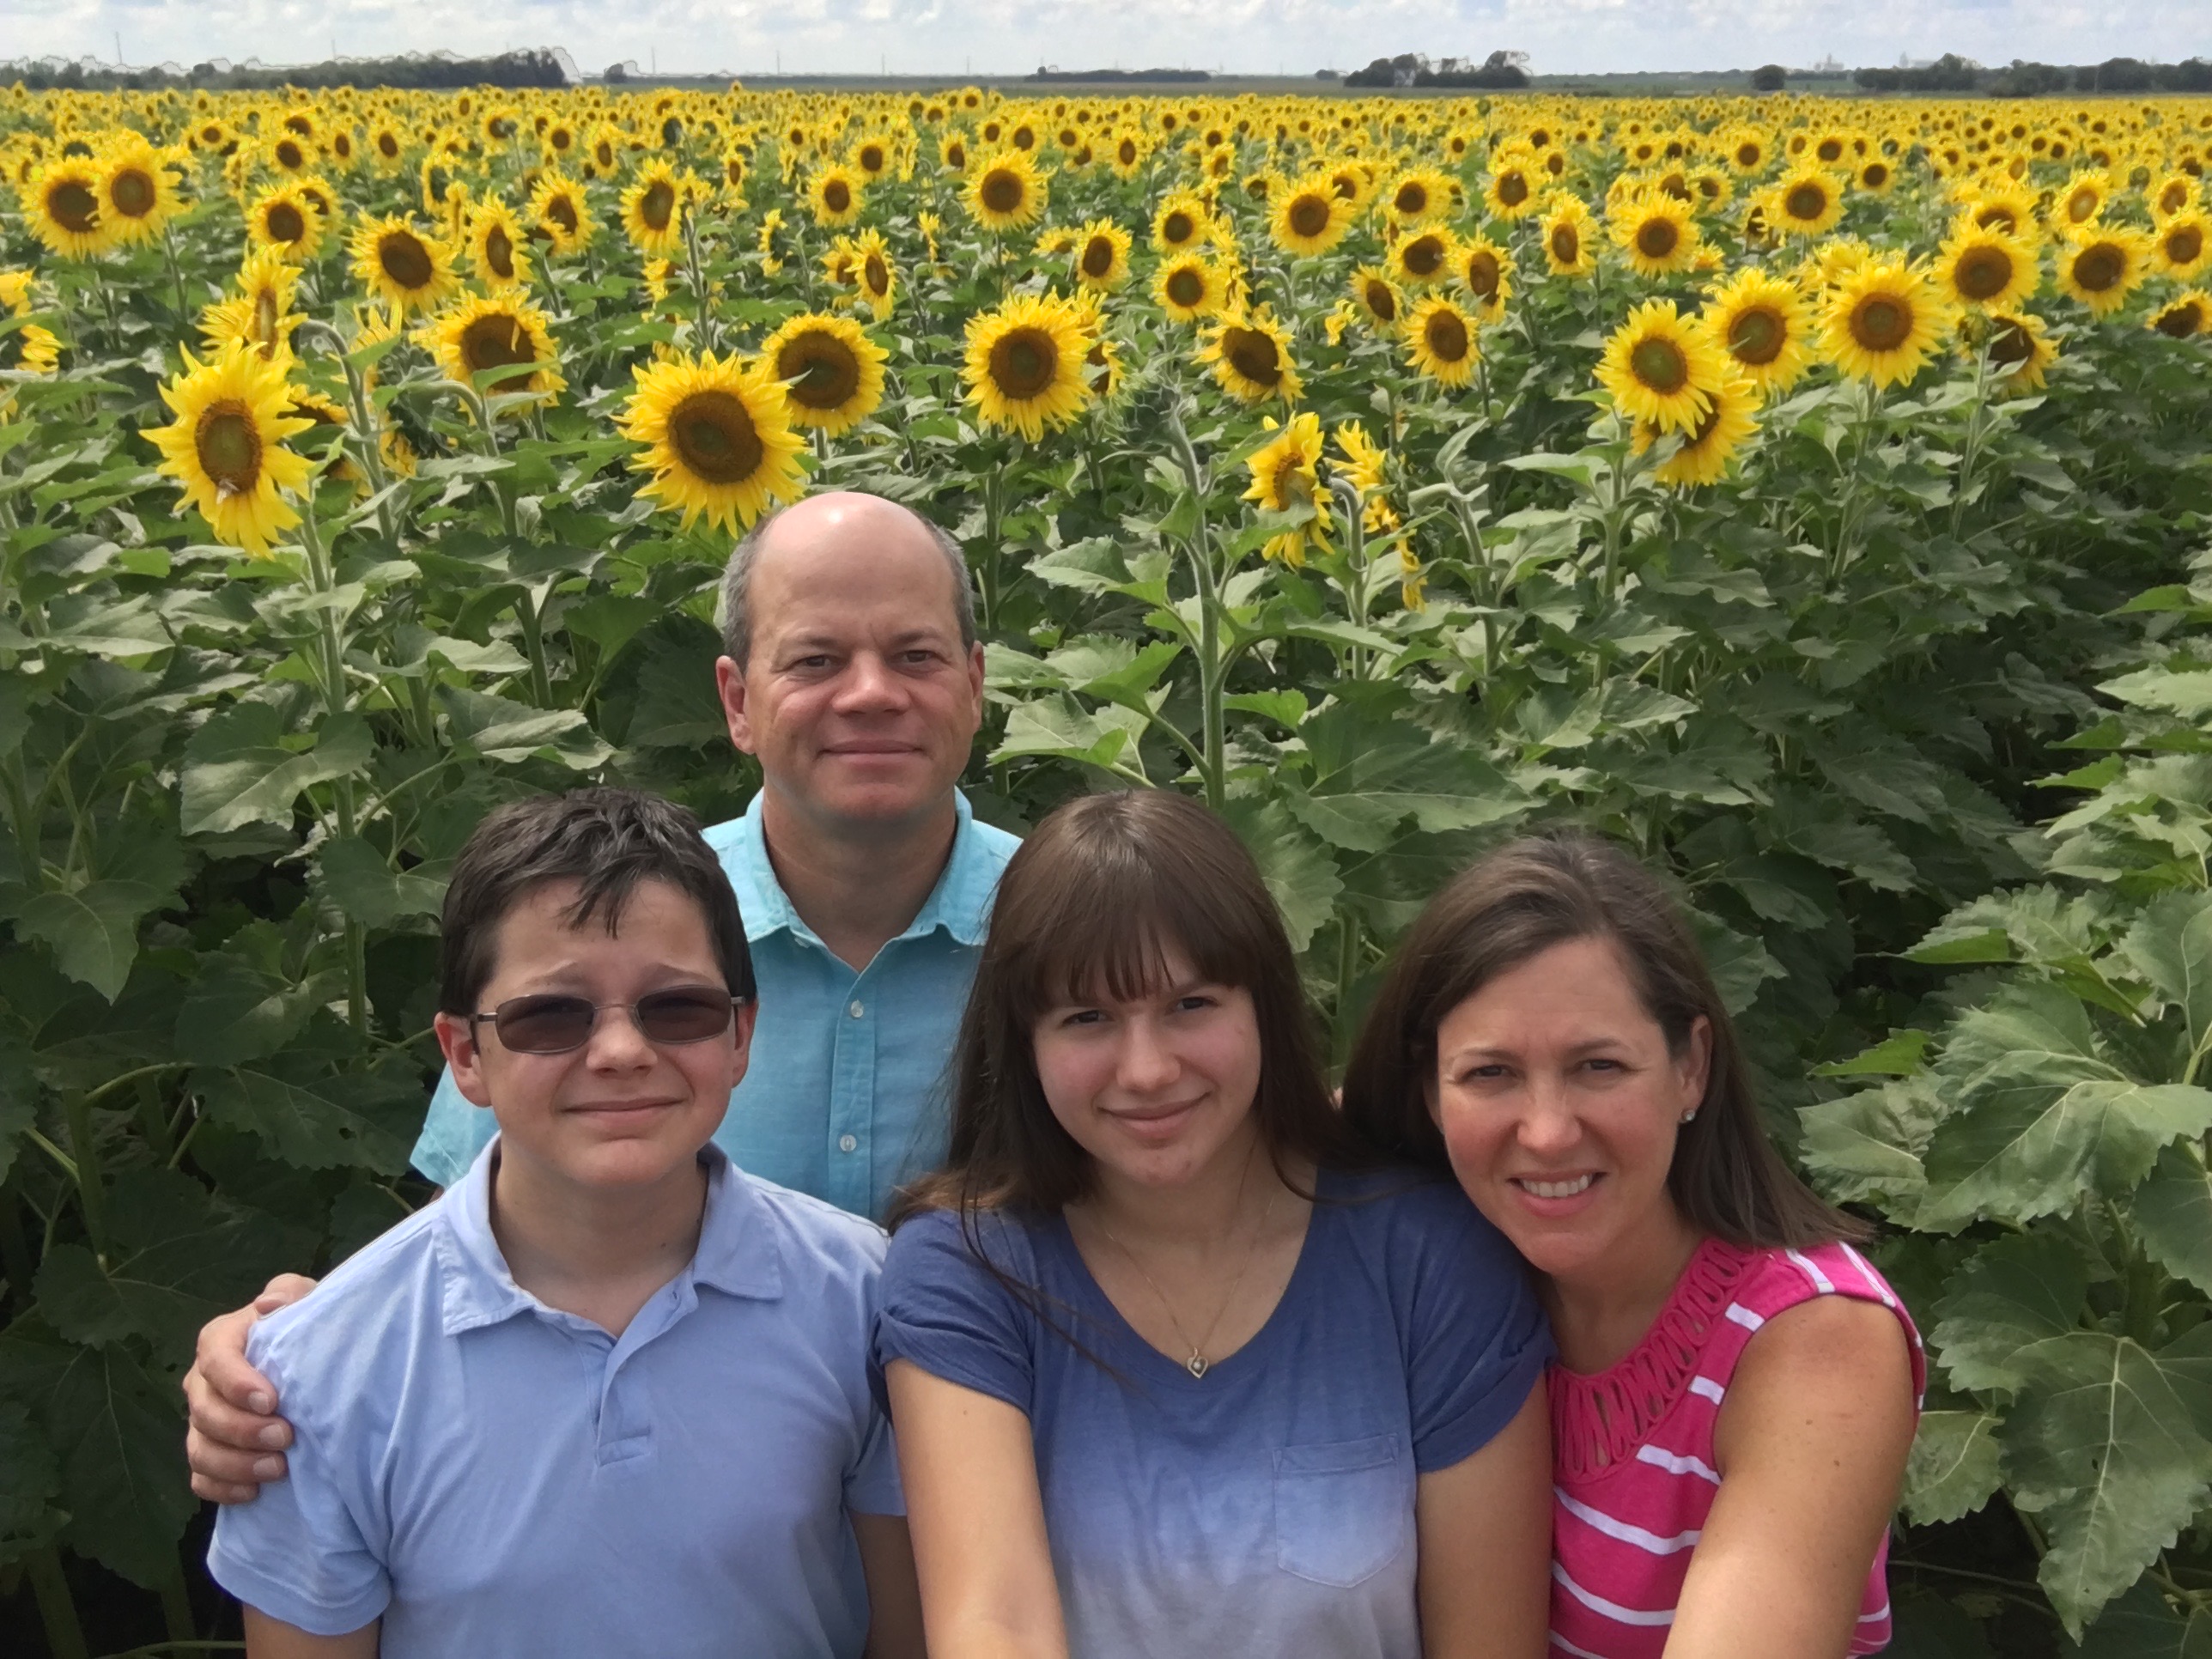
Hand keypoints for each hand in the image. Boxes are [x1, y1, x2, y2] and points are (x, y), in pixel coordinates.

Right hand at [183, 1274, 315, 1502]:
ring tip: (278, 1469)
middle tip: (285, 1438)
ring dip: (235, 1464)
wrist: (313, 1362)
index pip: (215, 1358)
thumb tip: (269, 1304)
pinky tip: (255, 1493)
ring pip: (199, 1449)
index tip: (271, 1401)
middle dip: (242, 1430)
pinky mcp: (209, 1452)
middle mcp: (203, 1382)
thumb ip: (291, 1293)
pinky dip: (224, 1488)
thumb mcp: (308, 1301)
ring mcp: (202, 1421)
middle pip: (204, 1411)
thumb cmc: (307, 1327)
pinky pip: (201, 1478)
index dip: (237, 1382)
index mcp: (222, 1340)